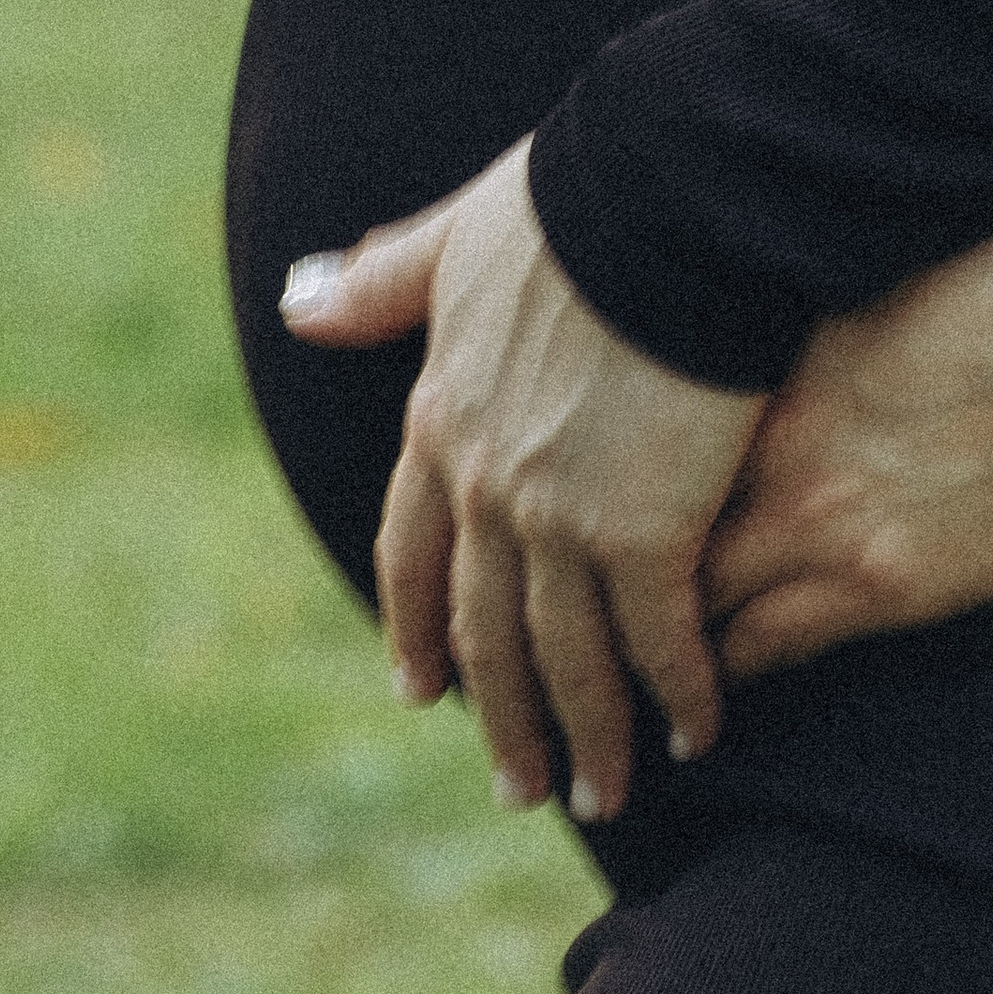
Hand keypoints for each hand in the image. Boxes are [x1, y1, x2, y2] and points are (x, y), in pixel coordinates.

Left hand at [282, 141, 767, 822]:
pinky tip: (699, 731)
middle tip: (516, 785)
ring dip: (584, 738)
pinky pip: (657, 642)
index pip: (412, 550)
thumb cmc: (576, 197)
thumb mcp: (460, 239)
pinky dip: (677, 696)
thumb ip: (383, 280)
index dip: (416, 623)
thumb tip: (293, 303)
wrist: (661, 200)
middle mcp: (484, 484)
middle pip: (483, 630)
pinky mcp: (643, 533)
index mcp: (441, 418)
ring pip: (564, 659)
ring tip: (601, 796)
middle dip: (503, 717)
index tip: (421, 688)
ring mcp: (558, 518)